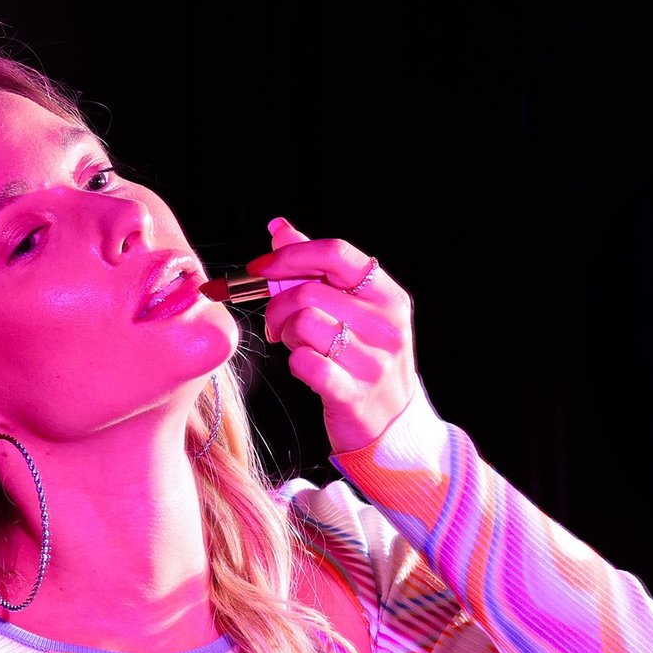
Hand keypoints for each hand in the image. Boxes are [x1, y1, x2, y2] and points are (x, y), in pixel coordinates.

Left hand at [250, 218, 418, 454]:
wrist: (393, 424)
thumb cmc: (364, 358)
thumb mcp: (354, 309)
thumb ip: (317, 268)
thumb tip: (279, 228)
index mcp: (387, 295)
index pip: (335, 253)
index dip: (289, 255)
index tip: (259, 269)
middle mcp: (387, 324)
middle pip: (309, 291)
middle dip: (277, 305)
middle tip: (276, 323)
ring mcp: (374, 361)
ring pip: (304, 324)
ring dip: (287, 334)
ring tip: (295, 344)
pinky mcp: (354, 395)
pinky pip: (305, 363)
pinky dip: (295, 362)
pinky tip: (304, 367)